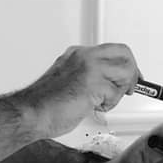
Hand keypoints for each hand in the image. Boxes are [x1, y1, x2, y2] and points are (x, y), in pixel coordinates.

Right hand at [19, 44, 140, 138]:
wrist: (29, 112)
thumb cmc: (45, 103)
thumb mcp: (70, 80)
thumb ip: (89, 77)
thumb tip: (110, 84)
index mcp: (78, 54)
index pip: (115, 50)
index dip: (129, 64)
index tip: (134, 77)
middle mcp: (84, 56)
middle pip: (125, 55)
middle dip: (132, 74)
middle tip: (128, 89)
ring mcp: (89, 68)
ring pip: (124, 73)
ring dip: (117, 93)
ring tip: (99, 102)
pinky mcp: (93, 84)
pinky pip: (115, 94)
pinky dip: (108, 105)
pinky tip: (91, 107)